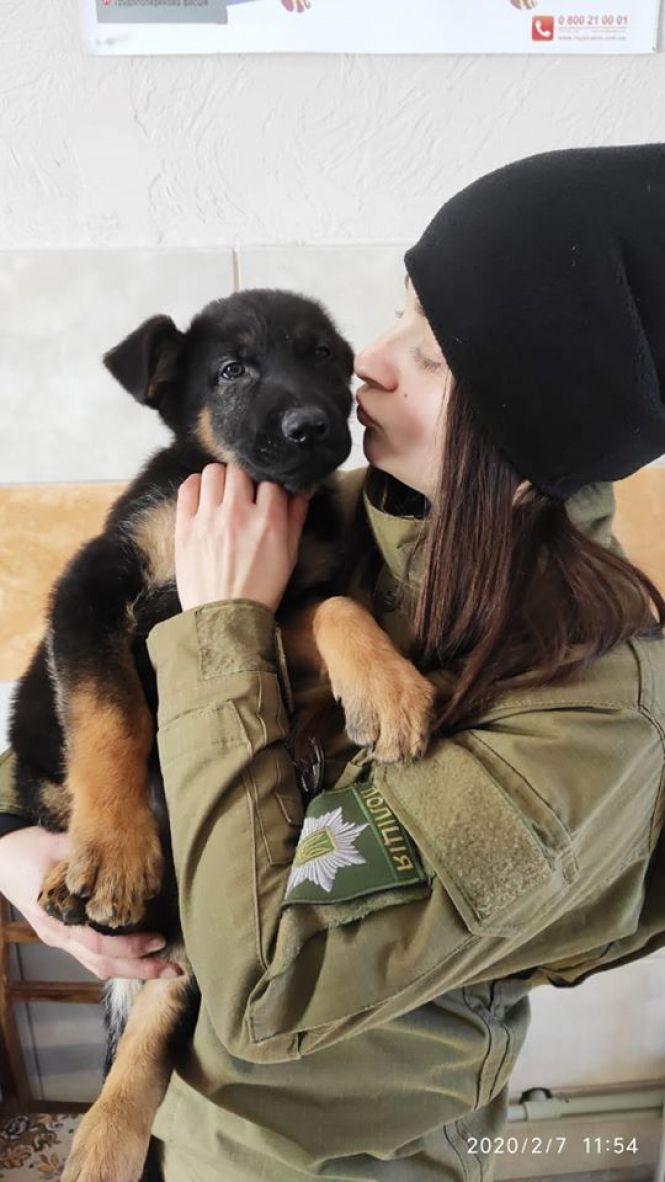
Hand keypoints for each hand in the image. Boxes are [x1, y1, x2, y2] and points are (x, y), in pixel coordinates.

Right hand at [0, 827, 179, 980]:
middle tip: (174, 968)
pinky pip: (92, 957)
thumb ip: (85, 856)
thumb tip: (121, 855)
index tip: (158, 940)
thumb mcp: (55, 847)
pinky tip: (139, 957)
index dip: (130, 947)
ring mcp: (59, 938)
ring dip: (132, 970)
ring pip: (98, 967)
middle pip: (103, 965)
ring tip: (163, 967)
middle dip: (140, 969)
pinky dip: (117, 961)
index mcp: (57, 919)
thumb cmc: (27, 850)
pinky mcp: (62, 934)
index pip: (99, 945)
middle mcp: (59, 936)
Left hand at [175, 461, 310, 613]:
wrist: (225, 618)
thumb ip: (295, 518)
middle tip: (245, 492)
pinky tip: (204, 497)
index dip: (270, 484)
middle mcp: (237, 514)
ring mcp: (208, 519)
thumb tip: (302, 490)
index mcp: (267, 521)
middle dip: (245, 477)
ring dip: (221, 478)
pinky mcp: (185, 527)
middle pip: (240, 469)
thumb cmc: (260, 589)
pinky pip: (188, 487)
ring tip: (224, 494)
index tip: (267, 493)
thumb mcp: (288, 556)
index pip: (271, 480)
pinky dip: (197, 485)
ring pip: (213, 472)